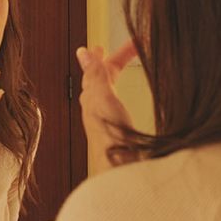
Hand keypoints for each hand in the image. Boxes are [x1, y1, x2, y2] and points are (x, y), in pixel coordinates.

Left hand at [76, 41, 138, 175]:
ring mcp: (108, 124)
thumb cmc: (113, 144)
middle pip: (104, 78)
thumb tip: (84, 53)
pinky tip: (123, 104)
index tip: (136, 41)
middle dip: (117, 61)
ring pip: (108, 93)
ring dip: (115, 76)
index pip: (102, 68)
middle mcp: (98, 111)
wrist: (123, 179)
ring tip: (121, 67)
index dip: (118, 53)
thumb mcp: (105, 103)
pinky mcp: (118, 136)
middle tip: (135, 46)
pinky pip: (115, 107)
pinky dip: (120, 96)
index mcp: (95, 101)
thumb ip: (97, 79)